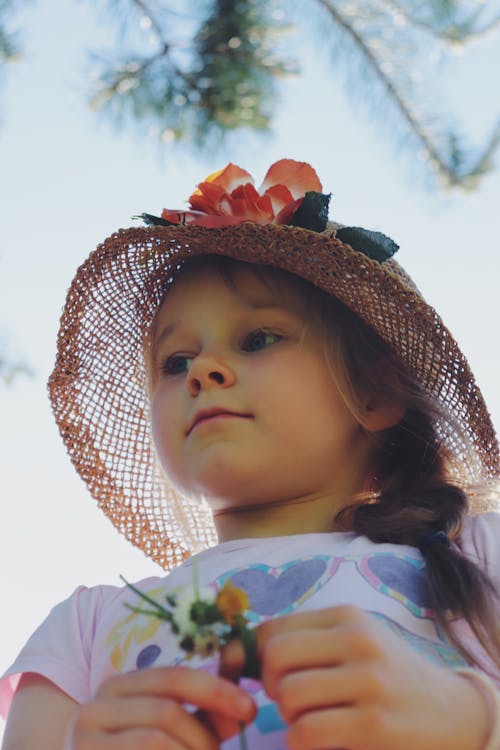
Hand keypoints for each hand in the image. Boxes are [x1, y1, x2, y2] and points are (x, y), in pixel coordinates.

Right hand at [65, 665, 255, 749]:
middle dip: (205, 737)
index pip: (174, 677)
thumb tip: (243, 685)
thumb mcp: (177, 733)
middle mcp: (95, 706)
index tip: (251, 709)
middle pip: (167, 710)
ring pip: (157, 739)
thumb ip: (207, 711)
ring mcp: (83, 738)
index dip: (218, 690)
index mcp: (119, 687)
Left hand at [257, 605, 489, 749]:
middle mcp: (359, 640)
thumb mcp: (353, 642)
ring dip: (287, 715)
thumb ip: (306, 641)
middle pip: (275, 656)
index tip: (269, 676)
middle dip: (269, 684)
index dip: (256, 656)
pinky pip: (306, 732)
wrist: (449, 711)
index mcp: (348, 617)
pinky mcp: (374, 725)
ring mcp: (368, 681)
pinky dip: (299, 741)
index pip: (273, 628)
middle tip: (288, 698)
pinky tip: (316, 739)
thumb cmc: (387, 674)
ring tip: (307, 718)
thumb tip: (236, 652)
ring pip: (289, 694)